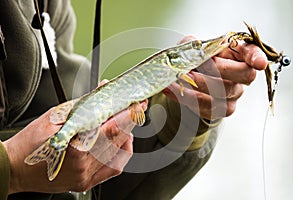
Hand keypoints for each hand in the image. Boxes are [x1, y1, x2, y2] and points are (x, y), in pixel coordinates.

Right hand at [3, 99, 146, 193]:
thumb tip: (103, 91)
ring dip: (127, 135)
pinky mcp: (86, 182)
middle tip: (135, 108)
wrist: (15, 168)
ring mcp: (86, 176)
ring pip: (120, 154)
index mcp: (75, 148)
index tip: (137, 104)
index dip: (127, 114)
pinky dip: (121, 153)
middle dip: (130, 121)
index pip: (112, 127)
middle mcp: (83, 165)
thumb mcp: (54, 117)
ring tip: (125, 124)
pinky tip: (120, 143)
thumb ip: (83, 104)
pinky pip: (113, 169)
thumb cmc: (29, 144)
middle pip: (118, 139)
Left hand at [163, 35, 267, 119]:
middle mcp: (241, 76)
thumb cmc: (197, 60)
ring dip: (198, 85)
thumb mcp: (194, 47)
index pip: (254, 53)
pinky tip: (172, 89)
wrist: (190, 82)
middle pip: (243, 75)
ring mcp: (233, 95)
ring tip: (178, 77)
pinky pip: (207, 106)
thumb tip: (193, 51)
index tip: (258, 63)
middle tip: (196, 65)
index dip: (257, 58)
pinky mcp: (221, 110)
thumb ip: (195, 46)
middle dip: (219, 69)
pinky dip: (187, 97)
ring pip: (223, 93)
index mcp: (239, 55)